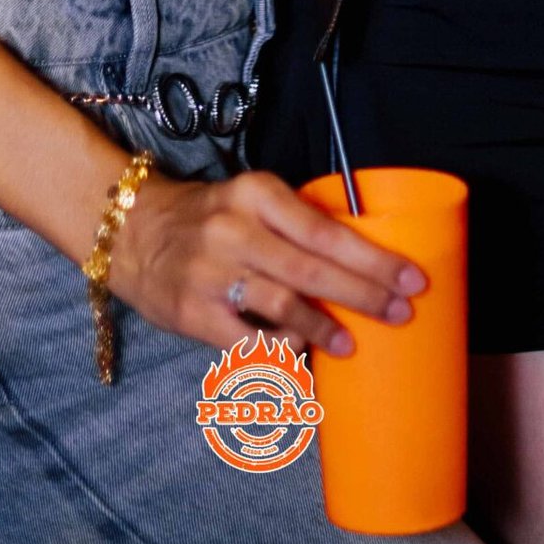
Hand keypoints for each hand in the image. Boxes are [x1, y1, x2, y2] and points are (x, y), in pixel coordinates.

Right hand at [110, 166, 426, 355]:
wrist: (132, 231)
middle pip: (312, 268)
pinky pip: (249, 340)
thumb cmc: (208, 217)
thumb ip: (295, 224)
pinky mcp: (194, 312)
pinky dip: (280, 348)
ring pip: (283, 305)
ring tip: (351, 343)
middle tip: (401, 311)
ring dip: (324, 327)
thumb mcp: (250, 201)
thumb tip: (360, 261)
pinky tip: (300, 350)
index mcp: (255, 193)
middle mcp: (235, 229)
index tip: (411, 277)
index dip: (372, 257)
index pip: (325, 229)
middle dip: (364, 294)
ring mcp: (212, 273)